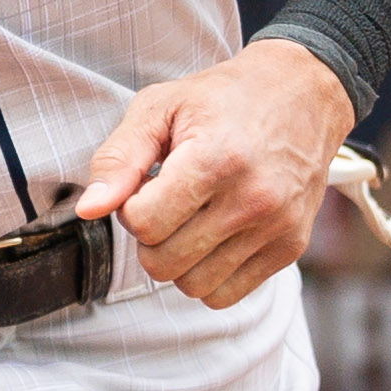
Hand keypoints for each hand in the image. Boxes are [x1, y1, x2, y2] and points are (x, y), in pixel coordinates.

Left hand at [76, 39, 352, 307]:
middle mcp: (252, 200)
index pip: (143, 223)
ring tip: (190, 219)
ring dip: (177, 260)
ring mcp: (276, 228)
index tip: (146, 185)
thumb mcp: (159, 107)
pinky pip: (226, 295)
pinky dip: (207, 276)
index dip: (130, 207)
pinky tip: (211, 238)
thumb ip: (118, 158)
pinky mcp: (290, 248)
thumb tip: (88, 210)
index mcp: (215, 160)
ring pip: (193, 285)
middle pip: (163, 261)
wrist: (302, 94)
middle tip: (166, 203)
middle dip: (150, 237)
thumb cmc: (223, 99)